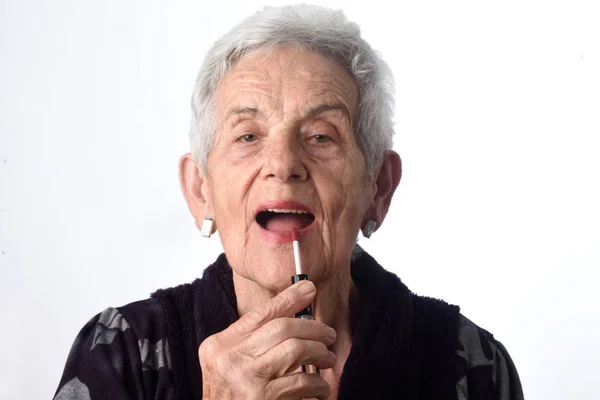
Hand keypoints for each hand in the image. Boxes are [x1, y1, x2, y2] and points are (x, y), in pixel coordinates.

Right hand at [199, 280, 336, 399]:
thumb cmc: (231, 398)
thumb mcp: (230, 364)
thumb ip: (253, 342)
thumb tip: (293, 317)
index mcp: (219, 346)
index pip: (259, 314)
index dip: (288, 298)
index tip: (309, 288)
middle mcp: (230, 360)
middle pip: (281, 328)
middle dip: (312, 328)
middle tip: (328, 335)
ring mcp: (246, 381)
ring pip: (296, 349)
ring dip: (319, 353)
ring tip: (327, 359)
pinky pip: (302, 381)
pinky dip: (317, 384)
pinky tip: (320, 388)